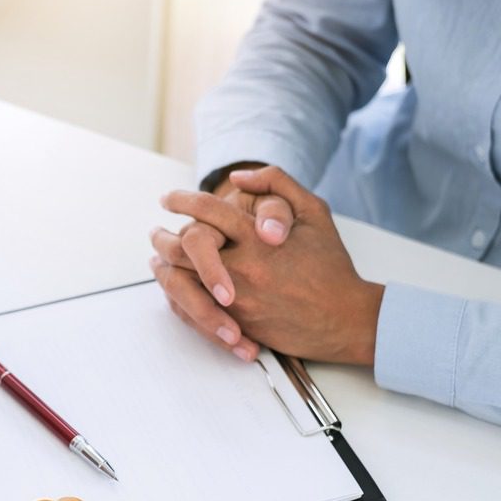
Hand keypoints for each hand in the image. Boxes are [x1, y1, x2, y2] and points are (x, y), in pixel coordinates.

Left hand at [151, 167, 383, 365]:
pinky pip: (193, 309)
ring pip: (181, 280)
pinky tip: (174, 283)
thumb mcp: (314, 212)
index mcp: (258, 237)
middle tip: (155, 232)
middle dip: (162, 237)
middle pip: (183, 246)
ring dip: (164, 266)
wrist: (345, 319)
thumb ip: (277, 184)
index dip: (181, 200)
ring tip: (158, 257)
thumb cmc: (331, 266)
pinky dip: (177, 295)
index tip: (168, 198)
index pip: (206, 210)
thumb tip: (238, 177)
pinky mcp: (236, 323)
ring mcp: (236, 299)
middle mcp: (243, 267)